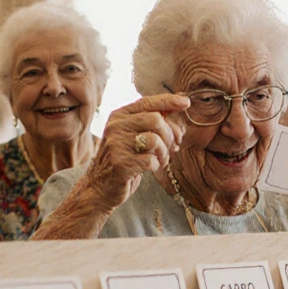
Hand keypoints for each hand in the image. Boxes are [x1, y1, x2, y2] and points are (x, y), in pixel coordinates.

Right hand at [79, 94, 189, 210]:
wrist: (100, 187)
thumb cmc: (124, 159)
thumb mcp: (135, 135)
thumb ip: (153, 121)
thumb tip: (180, 105)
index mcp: (120, 115)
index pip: (147, 102)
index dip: (169, 101)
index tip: (186, 103)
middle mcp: (115, 126)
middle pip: (155, 120)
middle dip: (170, 135)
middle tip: (172, 147)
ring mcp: (116, 144)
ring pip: (155, 139)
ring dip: (164, 152)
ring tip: (161, 159)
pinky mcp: (120, 163)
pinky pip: (151, 160)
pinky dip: (157, 165)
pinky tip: (151, 168)